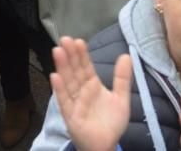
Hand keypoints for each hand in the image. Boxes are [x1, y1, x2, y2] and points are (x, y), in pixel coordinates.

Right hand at [50, 36, 131, 150]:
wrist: (107, 145)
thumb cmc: (111, 123)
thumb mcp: (121, 98)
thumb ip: (123, 78)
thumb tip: (126, 55)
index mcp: (93, 86)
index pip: (86, 67)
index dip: (82, 54)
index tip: (78, 41)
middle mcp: (82, 92)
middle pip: (75, 71)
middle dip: (70, 56)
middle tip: (65, 39)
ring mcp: (75, 103)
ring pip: (68, 82)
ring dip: (62, 67)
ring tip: (57, 51)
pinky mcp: (71, 117)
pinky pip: (64, 102)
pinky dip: (59, 90)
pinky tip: (55, 77)